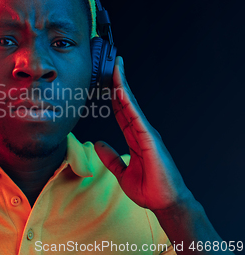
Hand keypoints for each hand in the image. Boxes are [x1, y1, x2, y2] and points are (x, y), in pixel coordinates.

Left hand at [94, 56, 192, 210]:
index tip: (106, 79)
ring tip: (116, 66)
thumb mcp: (121, 171)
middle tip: (113, 61)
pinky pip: (136, 117)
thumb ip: (110, 157)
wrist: (164, 202)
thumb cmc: (149, 188)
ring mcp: (147, 133)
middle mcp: (141, 130)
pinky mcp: (150, 139)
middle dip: (119, 81)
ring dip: (123, 84)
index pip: (121, 111)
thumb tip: (98, 143)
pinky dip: (128, 102)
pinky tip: (121, 90)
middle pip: (127, 101)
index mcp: (134, 136)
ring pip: (132, 104)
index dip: (113, 94)